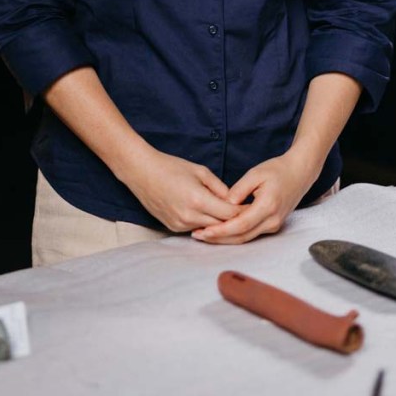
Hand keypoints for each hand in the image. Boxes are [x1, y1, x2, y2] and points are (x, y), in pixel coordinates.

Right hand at [121, 148, 241, 232]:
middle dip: (235, 220)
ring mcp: (180, 224)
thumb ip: (219, 187)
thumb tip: (234, 200)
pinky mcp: (173, 227)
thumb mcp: (199, 171)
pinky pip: (196, 228)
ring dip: (220, 223)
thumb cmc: (170, 166)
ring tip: (230, 214)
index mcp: (198, 200)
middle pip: (221, 225)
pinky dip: (205, 223)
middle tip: (249, 213)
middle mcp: (190, 216)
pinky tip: (209, 214)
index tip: (254, 207)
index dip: (243, 211)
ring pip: (209, 229)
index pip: (229, 213)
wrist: (142, 172)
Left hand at [191, 150, 313, 244]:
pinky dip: (234, 234)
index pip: (241, 225)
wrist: (299, 173)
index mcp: (268, 207)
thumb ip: (239, 189)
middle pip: (242, 236)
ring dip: (225, 238)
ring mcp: (273, 225)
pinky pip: (251, 234)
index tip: (204, 230)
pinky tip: (220, 231)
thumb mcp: (255, 173)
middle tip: (198, 236)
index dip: (221, 230)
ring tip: (204, 235)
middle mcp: (272, 221)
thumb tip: (224, 203)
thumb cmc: (277, 170)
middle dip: (219, 238)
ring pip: (245, 238)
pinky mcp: (272, 225)